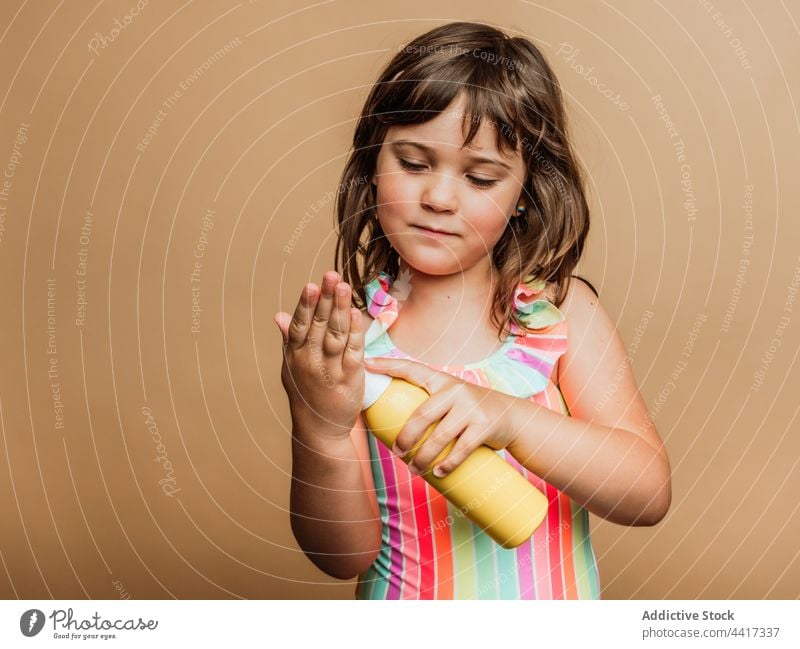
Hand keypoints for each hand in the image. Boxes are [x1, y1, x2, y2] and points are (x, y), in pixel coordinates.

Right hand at [274, 271, 363, 437]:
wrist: (319, 429)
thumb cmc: (306, 393)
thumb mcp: (291, 366)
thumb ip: (289, 339)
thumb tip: (279, 315)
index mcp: (295, 355)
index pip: (300, 326)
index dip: (305, 305)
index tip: (311, 285)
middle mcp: (310, 361)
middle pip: (319, 326)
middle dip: (326, 300)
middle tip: (332, 276)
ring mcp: (330, 371)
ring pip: (336, 336)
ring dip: (341, 310)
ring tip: (345, 288)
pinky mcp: (349, 379)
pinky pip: (353, 353)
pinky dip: (356, 334)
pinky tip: (358, 315)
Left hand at [363, 357, 519, 476]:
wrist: (511, 416)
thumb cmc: (470, 410)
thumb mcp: (452, 398)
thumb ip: (430, 404)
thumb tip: (392, 426)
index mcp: (442, 380)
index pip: (412, 369)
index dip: (388, 365)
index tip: (366, 364)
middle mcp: (456, 390)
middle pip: (422, 415)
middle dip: (405, 438)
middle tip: (397, 453)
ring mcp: (471, 408)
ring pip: (440, 437)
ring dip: (423, 457)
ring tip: (415, 469)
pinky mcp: (484, 426)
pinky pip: (461, 448)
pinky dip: (448, 463)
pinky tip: (438, 472)